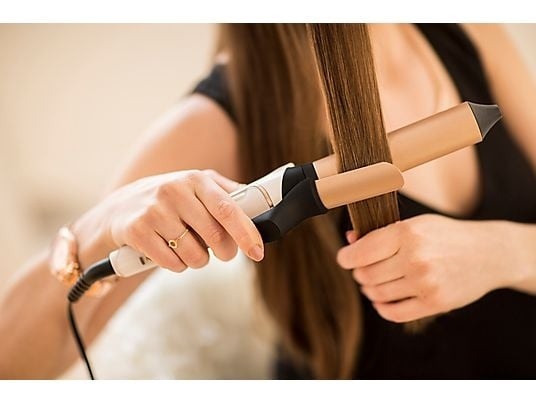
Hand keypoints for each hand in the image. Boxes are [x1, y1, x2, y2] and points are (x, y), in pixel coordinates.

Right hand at [73, 169, 263, 272]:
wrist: (120, 208)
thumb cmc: (169, 199)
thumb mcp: (197, 186)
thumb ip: (228, 193)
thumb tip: (259, 203)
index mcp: (196, 179)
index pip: (228, 209)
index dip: (246, 234)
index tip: (257, 252)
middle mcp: (175, 191)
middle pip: (214, 236)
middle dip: (225, 252)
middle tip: (224, 253)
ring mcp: (154, 211)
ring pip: (194, 254)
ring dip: (199, 260)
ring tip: (189, 249)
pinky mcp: (138, 231)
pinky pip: (172, 263)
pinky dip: (178, 265)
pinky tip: (170, 252)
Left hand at [336, 214, 516, 322]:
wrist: (489, 253)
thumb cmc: (446, 235)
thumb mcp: (415, 225)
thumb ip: (381, 233)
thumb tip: (349, 240)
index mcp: (407, 233)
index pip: (361, 253)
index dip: (346, 258)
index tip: (345, 259)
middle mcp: (415, 258)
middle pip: (366, 275)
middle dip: (359, 273)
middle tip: (364, 270)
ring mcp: (426, 282)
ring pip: (377, 294)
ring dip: (369, 290)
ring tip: (374, 283)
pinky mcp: (435, 303)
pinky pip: (394, 313)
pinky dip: (382, 308)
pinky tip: (382, 300)